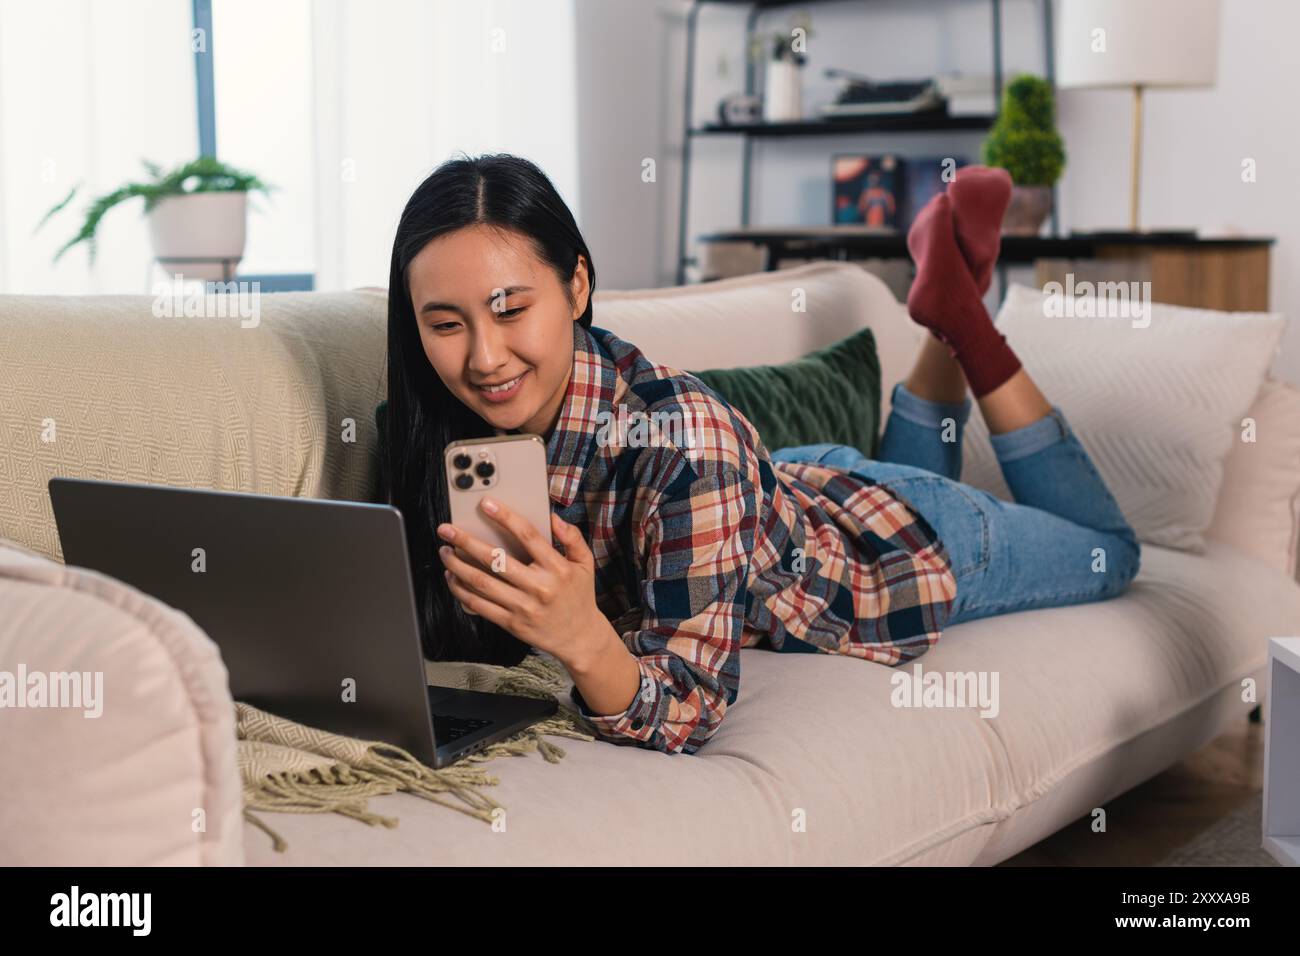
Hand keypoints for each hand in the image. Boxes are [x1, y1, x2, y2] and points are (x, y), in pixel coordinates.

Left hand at [436, 497, 612, 667]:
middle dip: (466, 542)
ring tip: (445, 551)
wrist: (579, 638)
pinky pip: (480, 606)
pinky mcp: (512, 623)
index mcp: (557, 568)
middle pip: (496, 559)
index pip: (528, 536)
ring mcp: (523, 607)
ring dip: (458, 566)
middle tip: (447, 530)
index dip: (505, 517)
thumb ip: (572, 538)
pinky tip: (452, 578)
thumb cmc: (579, 596)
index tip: (486, 503)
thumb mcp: (585, 564)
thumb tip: (553, 517)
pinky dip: (462, 591)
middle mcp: (539, 587)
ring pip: (482, 583)